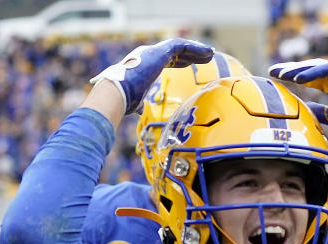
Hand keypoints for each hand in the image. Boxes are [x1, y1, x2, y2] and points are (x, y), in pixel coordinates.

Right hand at [90, 38, 212, 113]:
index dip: (180, 62)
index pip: (165, 60)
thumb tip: (139, 113)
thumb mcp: (135, 101)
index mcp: (144, 65)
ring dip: (196, 50)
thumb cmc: (123, 100)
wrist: (117, 92)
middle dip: (191, 54)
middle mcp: (148, 55)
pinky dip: (195, 48)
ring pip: (180, 47)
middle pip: (175, 53)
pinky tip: (207, 52)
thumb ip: (140, 104)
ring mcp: (153, 52)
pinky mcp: (160, 52)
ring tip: (211, 53)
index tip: (191, 64)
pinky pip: (181, 46)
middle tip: (206, 57)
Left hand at [268, 59, 327, 141]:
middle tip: (272, 71)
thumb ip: (324, 113)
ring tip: (281, 73)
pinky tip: (298, 78)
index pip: (313, 79)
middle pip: (312, 70)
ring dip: (299, 69)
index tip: (278, 80)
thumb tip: (304, 109)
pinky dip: (314, 72)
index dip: (295, 78)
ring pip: (318, 66)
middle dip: (292, 70)